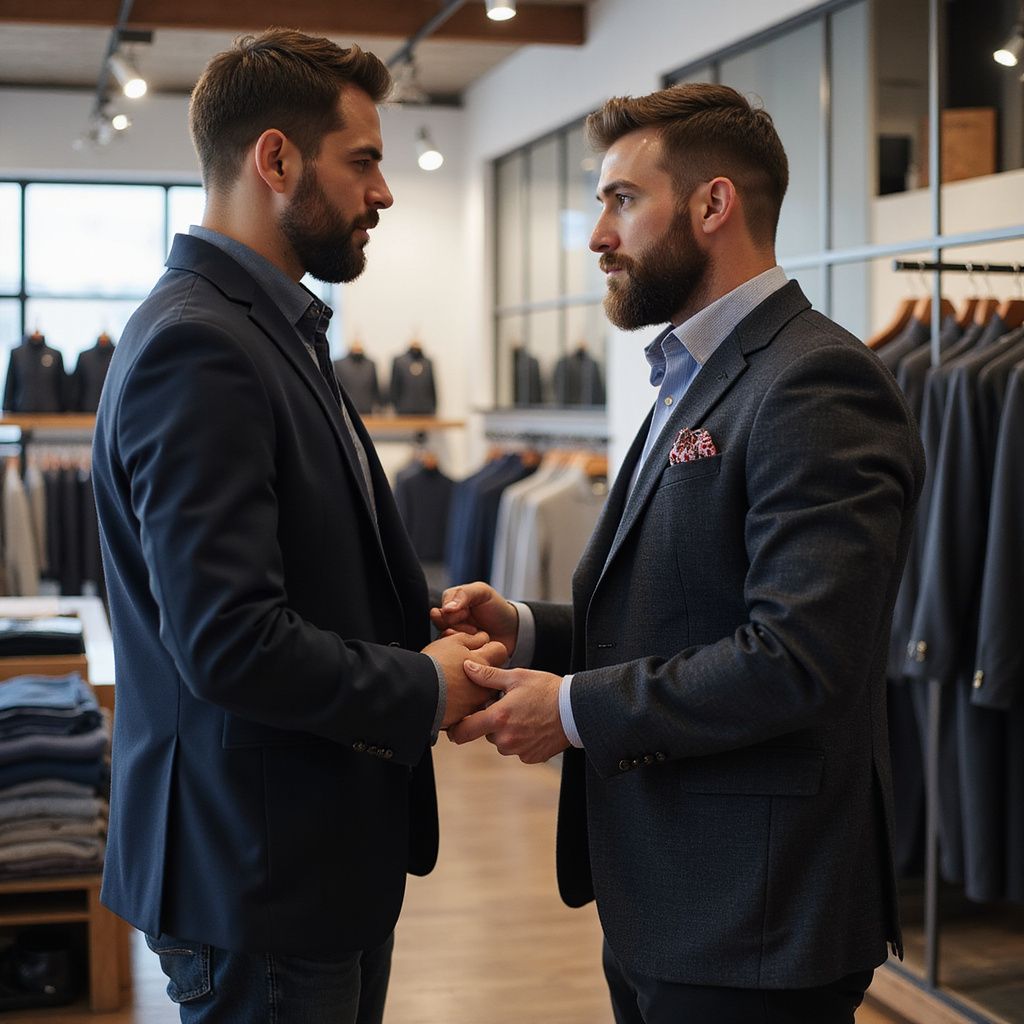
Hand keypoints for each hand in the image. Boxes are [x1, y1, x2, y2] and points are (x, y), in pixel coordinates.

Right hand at [422, 631, 508, 728]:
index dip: (489, 647)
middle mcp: (485, 686)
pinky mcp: (463, 718)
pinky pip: (466, 708)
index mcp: (484, 665)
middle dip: (481, 670)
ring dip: (470, 687)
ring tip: (451, 683)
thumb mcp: (453, 642)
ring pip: (480, 693)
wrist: (416, 693)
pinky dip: (459, 703)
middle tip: (461, 667)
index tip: (479, 649)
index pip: (500, 651)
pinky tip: (446, 697)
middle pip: (491, 675)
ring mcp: (475, 704)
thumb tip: (481, 638)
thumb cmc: (433, 666)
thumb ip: (471, 639)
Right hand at [430, 582, 518, 657]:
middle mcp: (448, 624)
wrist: (512, 630)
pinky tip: (477, 647)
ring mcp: (453, 640)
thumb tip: (446, 609)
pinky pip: (454, 657)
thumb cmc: (496, 608)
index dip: (452, 615)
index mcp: (449, 606)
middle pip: (441, 630)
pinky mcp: (461, 655)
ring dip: (462, 641)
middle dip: (458, 629)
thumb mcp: (482, 592)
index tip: (466, 614)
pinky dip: (465, 652)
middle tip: (473, 629)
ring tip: (477, 636)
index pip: (438, 613)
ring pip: (447, 644)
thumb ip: (463, 594)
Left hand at [447, 664, 568, 763]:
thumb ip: (488, 676)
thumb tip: (466, 667)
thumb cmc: (547, 690)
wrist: (576, 710)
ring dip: (506, 731)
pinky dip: (521, 739)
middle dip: (491, 722)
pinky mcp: (531, 758)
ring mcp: (519, 751)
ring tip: (524, 714)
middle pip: (485, 734)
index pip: (464, 731)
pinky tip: (533, 725)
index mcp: (498, 718)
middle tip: (508, 706)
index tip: (456, 724)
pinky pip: (517, 749)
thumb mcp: (517, 677)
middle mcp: (506, 739)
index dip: (456, 728)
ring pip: (501, 742)